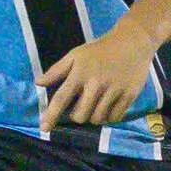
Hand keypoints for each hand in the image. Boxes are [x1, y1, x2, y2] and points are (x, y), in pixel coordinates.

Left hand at [37, 21, 161, 129]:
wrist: (132, 41)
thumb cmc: (100, 49)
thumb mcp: (76, 55)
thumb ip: (57, 70)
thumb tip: (38, 83)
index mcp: (80, 73)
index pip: (61, 98)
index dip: (51, 115)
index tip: (45, 128)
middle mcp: (96, 83)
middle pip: (80, 115)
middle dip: (77, 116)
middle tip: (82, 107)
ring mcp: (114, 90)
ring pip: (98, 119)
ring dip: (94, 118)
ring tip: (96, 107)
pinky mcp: (129, 95)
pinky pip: (115, 117)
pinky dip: (110, 117)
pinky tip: (109, 107)